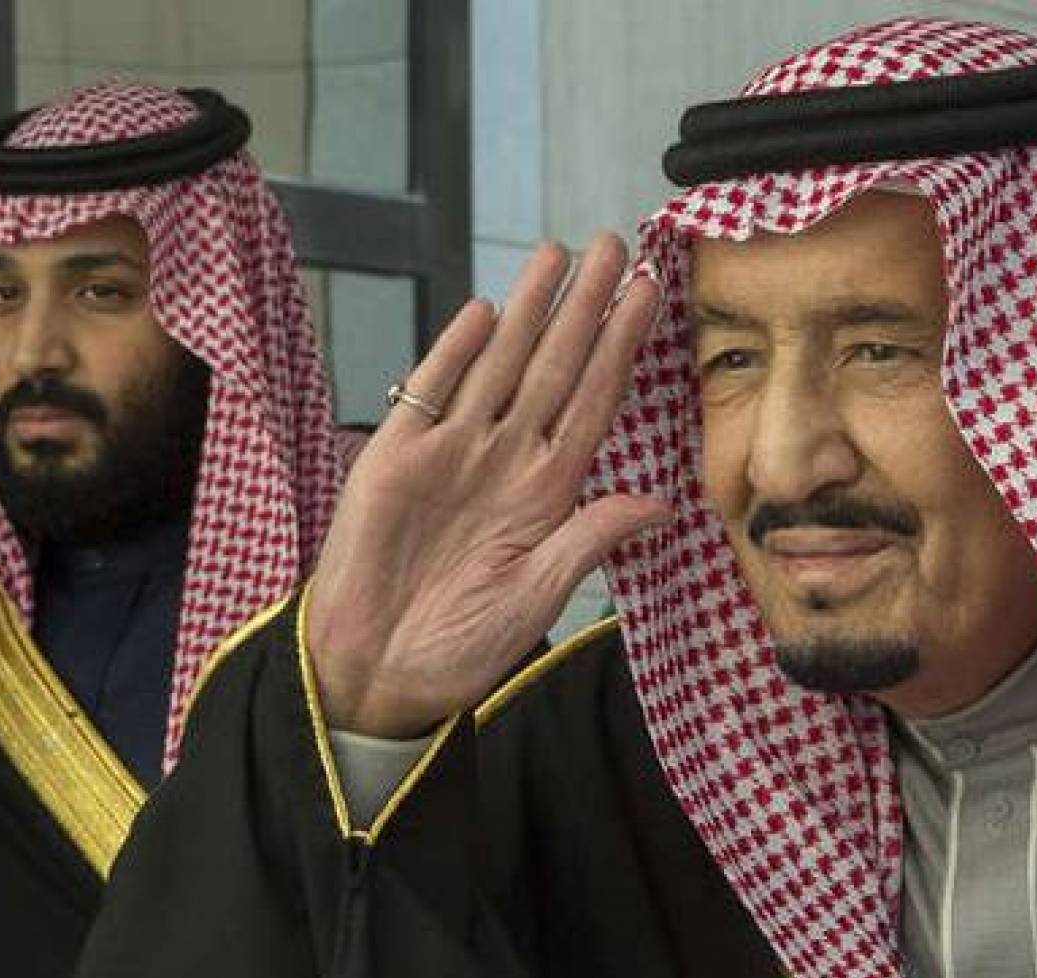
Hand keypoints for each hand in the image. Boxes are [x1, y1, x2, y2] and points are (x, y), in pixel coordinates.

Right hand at [304, 234, 668, 736]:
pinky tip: (484, 313)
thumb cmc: (459, 646)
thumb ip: (588, 541)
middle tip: (617, 246)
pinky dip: (455, 354)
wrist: (377, 672)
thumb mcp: (536, 597)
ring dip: (528, 311)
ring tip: (558, 256)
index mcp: (548, 492)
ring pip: (498, 365)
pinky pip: (431, 394)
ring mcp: (451, 453)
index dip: (623, 349)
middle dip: (586, 307)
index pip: (594, 402)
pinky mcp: (396, 459)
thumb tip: (659, 506)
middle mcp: (505, 459)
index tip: (653, 297)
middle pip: (554, 367)